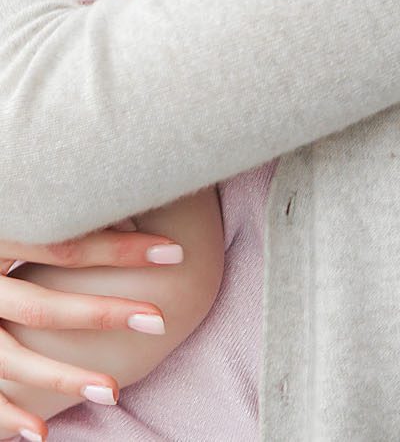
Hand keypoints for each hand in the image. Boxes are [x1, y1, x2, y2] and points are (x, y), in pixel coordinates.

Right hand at [0, 224, 179, 440]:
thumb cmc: (4, 225)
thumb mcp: (22, 211)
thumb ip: (62, 213)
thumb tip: (131, 188)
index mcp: (1, 237)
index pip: (64, 246)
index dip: (120, 249)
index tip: (175, 252)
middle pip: (43, 306)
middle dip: (103, 315)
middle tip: (159, 321)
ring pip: (13, 358)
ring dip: (63, 379)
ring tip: (113, 393)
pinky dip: (9, 417)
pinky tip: (43, 434)